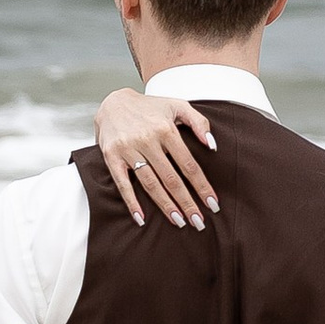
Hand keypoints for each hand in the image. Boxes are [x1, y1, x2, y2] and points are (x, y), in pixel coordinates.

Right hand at [97, 89, 219, 228]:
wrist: (113, 101)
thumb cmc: (150, 108)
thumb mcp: (177, 106)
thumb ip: (199, 122)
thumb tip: (212, 145)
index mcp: (166, 129)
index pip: (188, 164)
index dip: (201, 186)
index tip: (213, 203)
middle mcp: (147, 140)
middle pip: (171, 178)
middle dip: (187, 202)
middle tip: (199, 222)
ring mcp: (128, 149)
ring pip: (150, 183)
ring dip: (165, 205)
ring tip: (179, 221)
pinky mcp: (111, 157)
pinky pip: (122, 183)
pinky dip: (131, 202)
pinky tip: (141, 218)